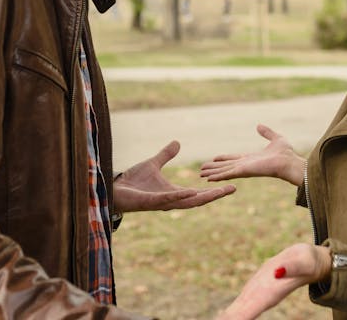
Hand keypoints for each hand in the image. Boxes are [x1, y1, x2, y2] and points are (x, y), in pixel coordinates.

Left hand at [114, 140, 235, 211]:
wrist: (113, 190)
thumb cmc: (132, 182)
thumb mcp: (153, 164)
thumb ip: (166, 155)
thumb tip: (178, 143)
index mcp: (174, 193)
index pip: (198, 193)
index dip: (214, 190)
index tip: (231, 185)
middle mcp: (171, 200)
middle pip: (198, 199)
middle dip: (215, 195)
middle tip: (232, 188)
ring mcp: (161, 203)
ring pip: (187, 202)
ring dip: (203, 197)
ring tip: (218, 192)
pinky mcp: (150, 202)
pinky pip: (168, 200)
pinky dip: (180, 196)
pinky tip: (191, 191)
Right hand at [200, 124, 305, 186]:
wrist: (289, 163)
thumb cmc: (286, 154)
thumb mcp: (276, 139)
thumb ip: (267, 132)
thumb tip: (259, 125)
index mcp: (251, 158)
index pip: (234, 158)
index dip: (224, 159)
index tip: (215, 158)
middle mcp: (246, 165)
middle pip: (226, 166)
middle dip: (214, 168)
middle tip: (202, 169)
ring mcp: (244, 169)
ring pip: (224, 171)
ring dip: (212, 173)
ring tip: (201, 174)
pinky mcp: (244, 171)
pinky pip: (228, 174)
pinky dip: (217, 176)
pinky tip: (208, 179)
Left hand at [217, 243, 331, 319]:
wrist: (309, 261)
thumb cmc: (309, 262)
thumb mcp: (304, 261)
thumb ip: (292, 267)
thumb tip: (278, 271)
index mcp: (271, 293)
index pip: (250, 309)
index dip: (237, 317)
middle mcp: (263, 297)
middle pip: (241, 314)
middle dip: (229, 319)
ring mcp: (258, 293)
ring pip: (239, 310)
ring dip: (228, 318)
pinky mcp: (256, 287)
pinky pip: (241, 303)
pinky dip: (231, 313)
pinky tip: (223, 317)